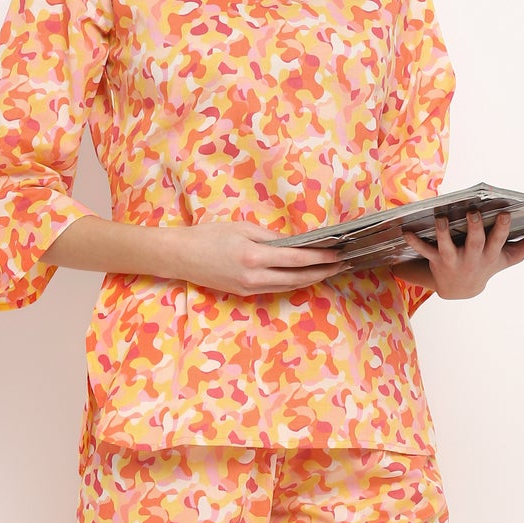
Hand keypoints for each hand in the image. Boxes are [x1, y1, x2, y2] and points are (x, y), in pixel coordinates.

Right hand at [174, 220, 343, 296]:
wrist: (181, 256)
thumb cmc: (210, 235)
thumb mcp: (243, 228)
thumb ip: (271, 238)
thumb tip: (296, 244)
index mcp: (254, 257)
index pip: (297, 259)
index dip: (320, 257)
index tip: (338, 253)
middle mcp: (255, 277)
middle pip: (298, 278)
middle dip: (322, 272)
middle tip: (342, 265)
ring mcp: (250, 289)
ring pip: (289, 287)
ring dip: (311, 280)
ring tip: (329, 271)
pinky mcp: (245, 294)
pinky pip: (276, 289)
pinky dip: (293, 283)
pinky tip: (305, 276)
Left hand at [401, 208, 523, 298]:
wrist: (460, 290)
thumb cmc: (487, 266)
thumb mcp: (507, 259)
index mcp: (490, 255)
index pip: (498, 241)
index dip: (501, 229)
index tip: (505, 214)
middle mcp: (472, 258)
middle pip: (474, 242)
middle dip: (474, 228)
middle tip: (473, 213)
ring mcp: (453, 260)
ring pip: (447, 246)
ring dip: (443, 232)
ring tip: (440, 217)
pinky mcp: (436, 261)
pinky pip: (424, 251)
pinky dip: (415, 241)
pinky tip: (406, 231)